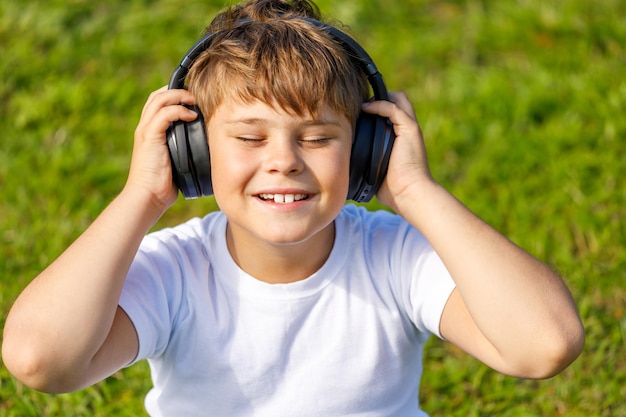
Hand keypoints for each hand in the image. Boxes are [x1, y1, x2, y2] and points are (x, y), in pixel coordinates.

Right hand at [125, 86, 197, 211]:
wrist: (148, 197)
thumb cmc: (164, 183)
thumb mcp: (177, 160)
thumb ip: (185, 147)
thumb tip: (208, 144)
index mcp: (150, 131)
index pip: (159, 102)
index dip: (175, 94)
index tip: (195, 98)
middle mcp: (145, 127)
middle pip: (158, 95)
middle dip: (178, 90)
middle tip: (197, 95)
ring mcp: (146, 131)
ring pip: (159, 99)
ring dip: (180, 96)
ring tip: (196, 101)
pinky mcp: (149, 137)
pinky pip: (164, 114)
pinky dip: (179, 110)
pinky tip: (192, 116)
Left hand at [361, 92, 433, 211]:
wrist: (410, 194)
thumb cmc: (393, 189)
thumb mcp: (375, 170)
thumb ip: (366, 160)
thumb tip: (344, 163)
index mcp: (400, 138)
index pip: (392, 112)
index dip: (377, 106)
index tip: (357, 110)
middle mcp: (406, 130)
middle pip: (397, 101)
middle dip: (378, 97)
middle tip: (359, 104)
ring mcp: (410, 129)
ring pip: (399, 99)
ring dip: (379, 97)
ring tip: (361, 103)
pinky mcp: (410, 130)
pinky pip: (394, 109)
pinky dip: (379, 105)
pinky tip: (365, 108)